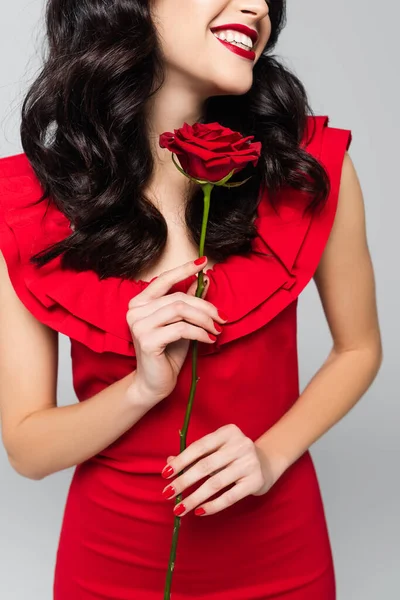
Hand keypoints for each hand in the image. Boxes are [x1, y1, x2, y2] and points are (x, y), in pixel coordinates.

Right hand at [126, 257, 227, 407]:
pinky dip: (200, 333)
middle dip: (204, 306)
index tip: (203, 262)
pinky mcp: (147, 341)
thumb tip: (203, 279)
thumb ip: (188, 301)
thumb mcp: (182, 323)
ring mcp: (139, 325)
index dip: (184, 269)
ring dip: (204, 319)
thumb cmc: (168, 352)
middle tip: (222, 317)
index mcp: (139, 303)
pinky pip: (181, 329)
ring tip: (216, 329)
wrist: (154, 383)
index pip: (163, 280)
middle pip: (178, 298)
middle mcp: (135, 311)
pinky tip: (209, 339)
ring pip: (180, 310)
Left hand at [160, 423, 281, 516]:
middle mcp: (241, 444)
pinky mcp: (255, 481)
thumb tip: (168, 463)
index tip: (165, 474)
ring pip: (215, 483)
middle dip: (184, 482)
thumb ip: (193, 455)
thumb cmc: (232, 456)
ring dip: (194, 498)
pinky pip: (230, 496)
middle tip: (168, 494)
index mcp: (228, 432)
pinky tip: (199, 511)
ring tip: (179, 508)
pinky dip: (212, 505)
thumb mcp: (215, 450)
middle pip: (206, 466)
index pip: (199, 447)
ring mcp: (250, 463)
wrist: (266, 463)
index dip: (181, 461)